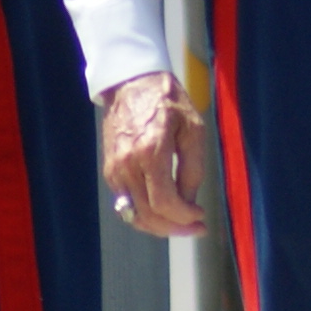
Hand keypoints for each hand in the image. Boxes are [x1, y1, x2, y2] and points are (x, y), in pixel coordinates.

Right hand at [100, 72, 205, 238]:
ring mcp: (115, 170)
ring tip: (180, 222)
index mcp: (150, 152)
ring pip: (134, 215)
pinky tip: (163, 210)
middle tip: (195, 227)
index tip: (201, 217)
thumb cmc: (167, 101)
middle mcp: (128, 165)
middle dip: (175, 228)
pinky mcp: (109, 171)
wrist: (132, 82)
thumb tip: (190, 201)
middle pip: (148, 215)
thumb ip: (193, 169)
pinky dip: (144, 214)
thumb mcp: (192, 129)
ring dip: (159, 226)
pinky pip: (126, 204)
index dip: (185, 218)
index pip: (165, 203)